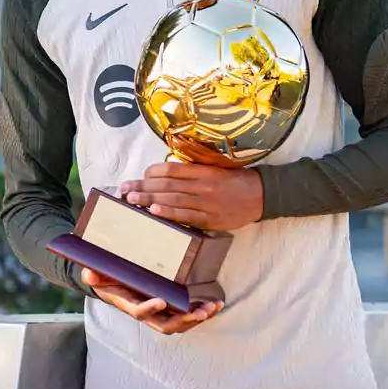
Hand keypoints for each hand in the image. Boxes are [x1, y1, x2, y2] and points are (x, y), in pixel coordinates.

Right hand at [81, 268, 221, 334]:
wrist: (111, 285)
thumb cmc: (106, 279)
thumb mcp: (96, 274)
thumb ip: (93, 275)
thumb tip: (89, 273)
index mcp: (129, 304)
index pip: (139, 312)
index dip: (150, 309)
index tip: (161, 301)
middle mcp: (146, 312)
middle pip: (166, 324)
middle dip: (184, 319)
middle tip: (199, 311)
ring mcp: (159, 312)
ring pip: (180, 323)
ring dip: (197, 317)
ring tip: (212, 308)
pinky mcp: (169, 308)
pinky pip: (187, 315)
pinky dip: (202, 312)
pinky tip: (216, 305)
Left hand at [119, 161, 263, 231]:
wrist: (262, 195)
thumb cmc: (237, 180)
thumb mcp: (216, 168)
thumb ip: (194, 170)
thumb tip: (167, 171)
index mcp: (204, 170)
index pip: (172, 169)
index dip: (152, 172)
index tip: (140, 176)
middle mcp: (203, 185)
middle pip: (167, 185)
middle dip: (144, 187)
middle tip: (125, 190)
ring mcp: (207, 203)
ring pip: (173, 200)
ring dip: (150, 200)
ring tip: (132, 200)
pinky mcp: (211, 219)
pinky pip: (187, 216)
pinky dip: (170, 214)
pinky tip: (155, 212)